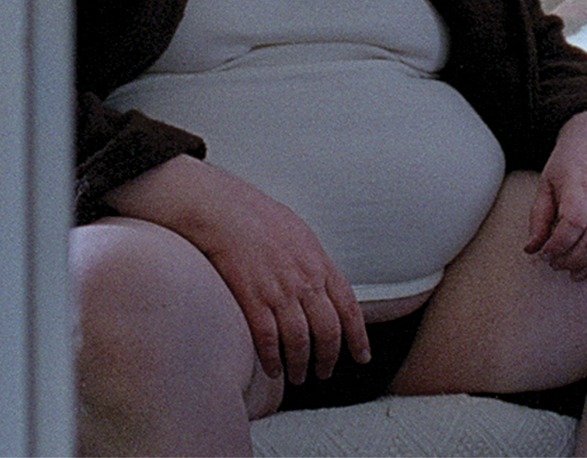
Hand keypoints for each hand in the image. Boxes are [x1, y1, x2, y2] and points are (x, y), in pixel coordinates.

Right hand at [106, 155, 369, 383]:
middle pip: (328, 330)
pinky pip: (268, 339)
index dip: (358, 337)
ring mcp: (279, 290)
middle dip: (329, 358)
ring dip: (300, 365)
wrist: (225, 210)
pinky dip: (273, 359)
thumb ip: (315, 262)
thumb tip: (324, 285)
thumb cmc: (259, 218)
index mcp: (319, 263)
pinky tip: (272, 368)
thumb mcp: (300, 234)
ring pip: (300, 341)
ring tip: (297, 376)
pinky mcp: (252, 298)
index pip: (349, 307)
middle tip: (324, 373)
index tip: (361, 357)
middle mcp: (304, 280)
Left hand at [524, 111, 586, 279]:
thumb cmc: (571, 159)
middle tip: (559, 265)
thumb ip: (539, 216)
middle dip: (573, 261)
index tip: (545, 254)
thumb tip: (532, 249)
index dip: (558, 246)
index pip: (573, 224)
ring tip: (577, 272)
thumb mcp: (547, 182)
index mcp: (580, 183)